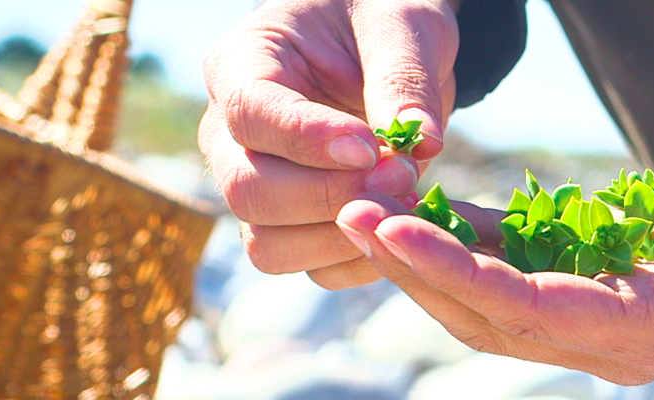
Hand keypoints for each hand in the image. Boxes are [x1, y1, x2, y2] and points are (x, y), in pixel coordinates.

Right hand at [200, 0, 460, 289]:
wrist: (385, 47)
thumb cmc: (380, 18)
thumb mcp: (401, 24)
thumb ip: (405, 78)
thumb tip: (422, 143)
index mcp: (242, 65)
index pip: (251, 114)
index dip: (308, 140)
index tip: (372, 145)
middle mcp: (231, 133)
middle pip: (248, 191)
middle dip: (329, 195)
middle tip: (403, 173)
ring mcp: (255, 184)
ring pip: (268, 244)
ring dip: (342, 237)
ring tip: (405, 200)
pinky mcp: (290, 224)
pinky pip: (309, 267)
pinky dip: (359, 261)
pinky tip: (403, 226)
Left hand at [335, 148, 653, 384]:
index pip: (538, 312)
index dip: (462, 274)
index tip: (394, 232)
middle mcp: (619, 336)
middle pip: (493, 314)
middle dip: (419, 269)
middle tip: (352, 213)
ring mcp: (602, 314)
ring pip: (491, 299)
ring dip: (428, 259)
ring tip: (366, 209)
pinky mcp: (596, 284)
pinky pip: (516, 267)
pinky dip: (467, 239)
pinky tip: (421, 205)